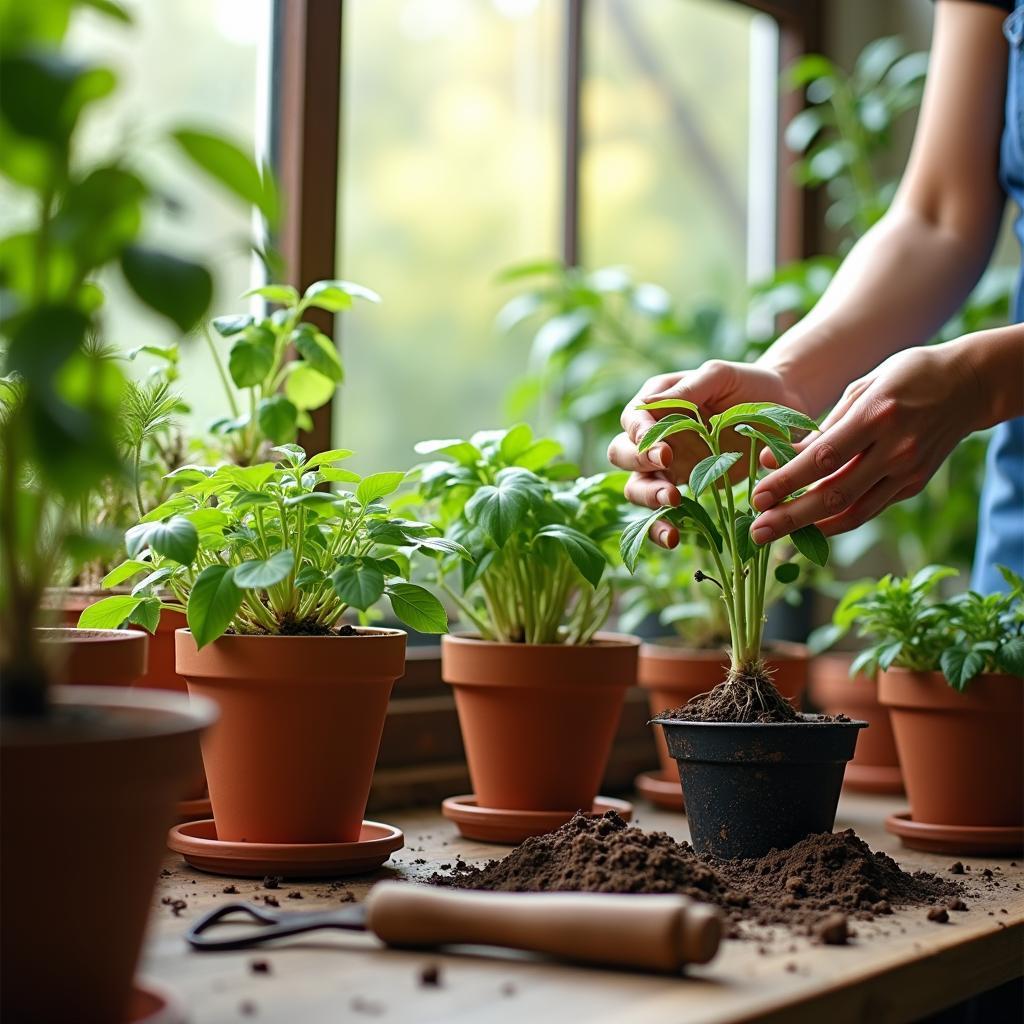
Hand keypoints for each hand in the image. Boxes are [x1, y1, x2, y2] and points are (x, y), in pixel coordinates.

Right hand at [607, 360, 805, 547]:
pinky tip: (674, 537)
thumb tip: (649, 404)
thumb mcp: (720, 375)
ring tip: (673, 503)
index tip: (664, 452)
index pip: (632, 419)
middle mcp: (653, 434)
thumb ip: (688, 389)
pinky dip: (661, 526)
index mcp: (657, 401)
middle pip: (622, 453)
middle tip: (667, 473)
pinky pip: (660, 511)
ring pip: (635, 485)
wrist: (781, 409)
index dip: (640, 437)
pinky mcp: (682, 487)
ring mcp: (665, 464)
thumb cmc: (749, 385)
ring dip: (646, 498)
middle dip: (639, 467)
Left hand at [749, 342, 984, 542]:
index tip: (757, 497)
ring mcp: (908, 471)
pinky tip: (809, 526)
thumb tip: (776, 459)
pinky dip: (837, 521)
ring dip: (810, 528)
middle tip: (756, 531)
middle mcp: (895, 449)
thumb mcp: (862, 388)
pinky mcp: (915, 484)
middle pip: (835, 494)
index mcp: (877, 415)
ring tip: (775, 536)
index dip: (788, 482)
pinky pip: (870, 510)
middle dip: (791, 517)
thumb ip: (822, 427)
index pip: (823, 458)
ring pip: (854, 511)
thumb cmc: (906, 377)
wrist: (970, 384)